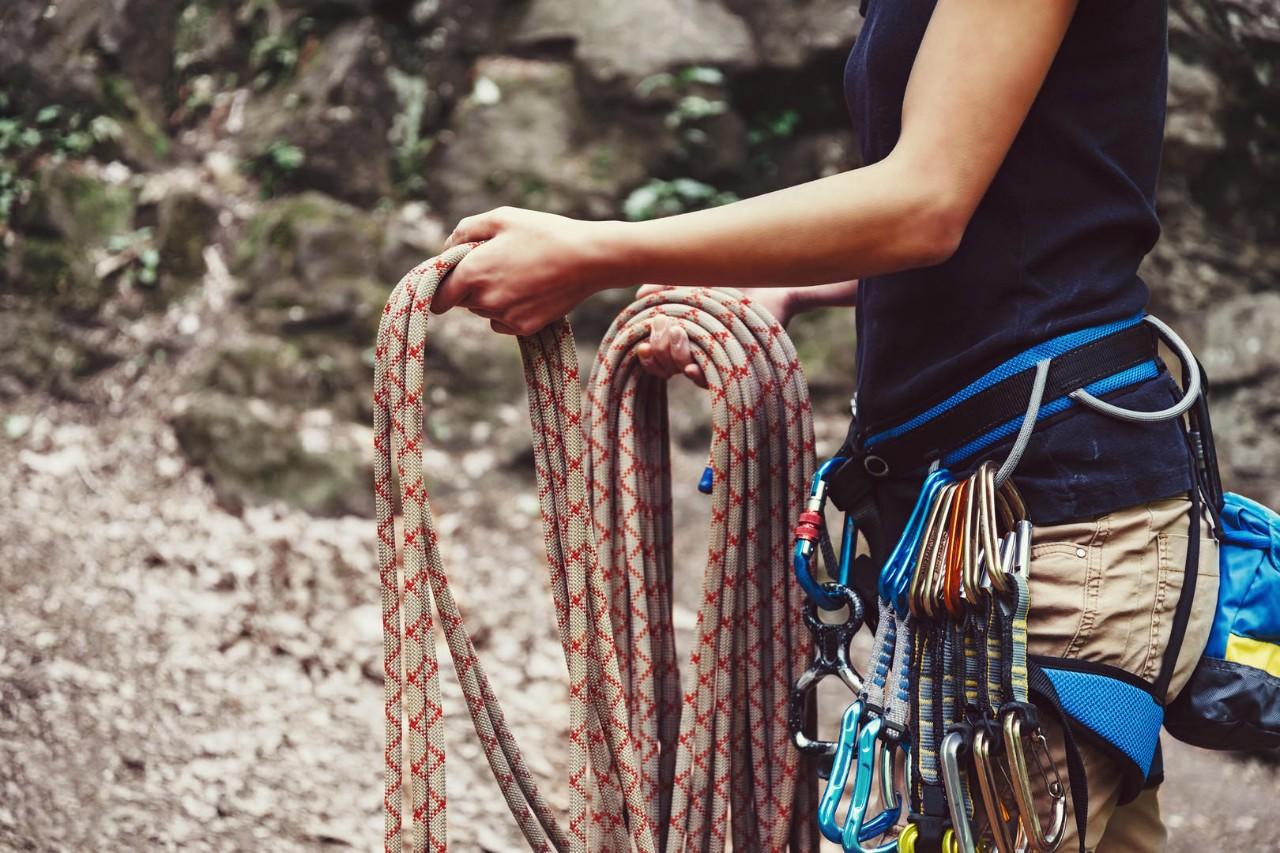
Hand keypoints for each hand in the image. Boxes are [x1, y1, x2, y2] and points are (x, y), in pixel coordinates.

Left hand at [433, 207, 626, 335]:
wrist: (589, 259)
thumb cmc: (544, 233)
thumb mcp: (502, 218)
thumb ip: (465, 230)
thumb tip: (447, 247)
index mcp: (472, 273)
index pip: (437, 296)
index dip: (441, 286)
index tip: (450, 277)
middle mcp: (484, 300)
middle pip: (462, 301)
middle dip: (470, 285)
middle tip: (496, 263)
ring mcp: (505, 317)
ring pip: (484, 310)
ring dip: (491, 297)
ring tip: (519, 273)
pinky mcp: (524, 328)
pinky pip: (503, 322)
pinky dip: (509, 310)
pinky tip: (530, 290)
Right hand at [634, 286, 795, 388]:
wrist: (767, 281)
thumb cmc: (730, 281)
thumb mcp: (692, 280)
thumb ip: (665, 285)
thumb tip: (639, 296)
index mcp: (681, 334)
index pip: (654, 354)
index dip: (645, 353)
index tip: (642, 341)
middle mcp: (695, 350)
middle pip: (664, 364)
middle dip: (659, 348)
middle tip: (664, 324)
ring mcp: (713, 357)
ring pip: (683, 369)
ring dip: (676, 355)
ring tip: (679, 332)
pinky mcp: (732, 364)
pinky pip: (709, 378)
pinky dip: (697, 374)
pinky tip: (689, 367)